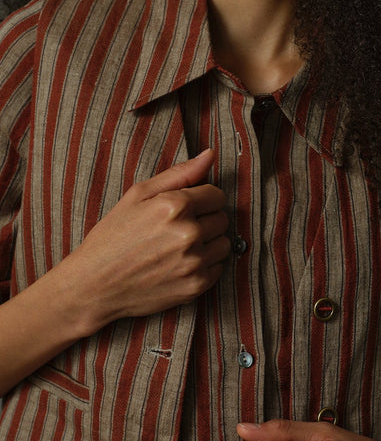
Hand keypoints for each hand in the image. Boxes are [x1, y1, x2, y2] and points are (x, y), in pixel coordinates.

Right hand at [61, 149, 229, 330]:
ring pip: (225, 244)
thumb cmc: (113, 237)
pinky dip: (205, 266)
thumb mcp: (138, 195)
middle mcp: (188, 233)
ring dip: (209, 243)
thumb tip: (210, 155)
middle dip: (205, 221)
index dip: (203, 200)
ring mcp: (194, 262)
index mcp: (174, 206)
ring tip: (181, 247)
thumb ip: (179, 174)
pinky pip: (219, 268)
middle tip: (178, 229)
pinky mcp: (196, 285)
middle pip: (222, 219)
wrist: (96, 285)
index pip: (217, 195)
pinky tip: (181, 264)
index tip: (187, 209)